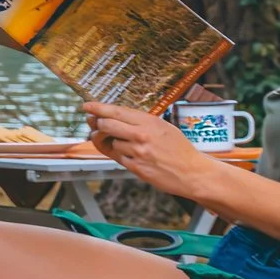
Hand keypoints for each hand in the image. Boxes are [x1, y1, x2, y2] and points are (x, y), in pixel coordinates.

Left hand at [83, 101, 215, 196]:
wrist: (192, 172)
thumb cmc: (179, 149)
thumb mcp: (163, 127)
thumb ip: (140, 122)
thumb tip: (114, 116)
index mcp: (149, 122)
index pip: (116, 111)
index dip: (97, 108)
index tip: (86, 106)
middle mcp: (141, 135)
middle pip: (106, 125)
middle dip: (98, 124)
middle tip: (97, 124)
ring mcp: (137, 152)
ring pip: (110, 142)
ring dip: (112, 142)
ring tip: (126, 144)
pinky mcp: (136, 167)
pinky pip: (118, 158)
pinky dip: (121, 155)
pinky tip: (132, 155)